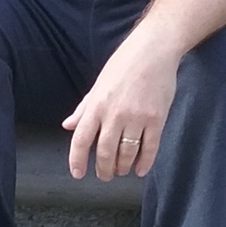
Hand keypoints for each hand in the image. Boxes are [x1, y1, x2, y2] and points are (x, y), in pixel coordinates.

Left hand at [61, 31, 179, 181]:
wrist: (152, 51)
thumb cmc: (123, 65)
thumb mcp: (98, 84)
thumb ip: (84, 108)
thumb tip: (68, 125)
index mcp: (97, 104)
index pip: (81, 139)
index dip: (77, 160)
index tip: (78, 174)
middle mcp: (114, 114)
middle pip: (105, 152)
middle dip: (103, 169)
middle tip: (104, 175)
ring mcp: (136, 118)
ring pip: (127, 154)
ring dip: (122, 167)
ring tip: (121, 170)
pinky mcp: (156, 120)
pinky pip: (149, 149)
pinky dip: (144, 163)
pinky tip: (140, 169)